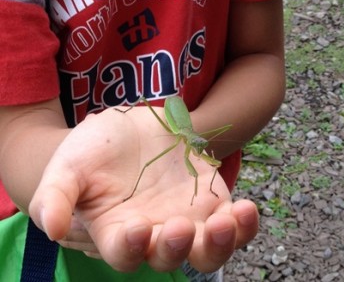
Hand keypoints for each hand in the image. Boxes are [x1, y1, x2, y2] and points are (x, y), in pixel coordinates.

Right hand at [29, 106, 257, 272]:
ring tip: (228, 220)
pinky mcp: (209, 201)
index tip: (136, 226)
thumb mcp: (66, 167)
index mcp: (115, 232)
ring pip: (206, 248)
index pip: (123, 253)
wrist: (127, 130)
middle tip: (181, 227)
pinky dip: (242, 223)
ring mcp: (185, 219)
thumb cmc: (91, 152)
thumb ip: (56, 196)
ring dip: (220, 242)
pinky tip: (247, 208)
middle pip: (169, 257)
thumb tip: (52, 228)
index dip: (130, 246)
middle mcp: (153, 234)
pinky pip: (231, 222)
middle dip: (177, 246)